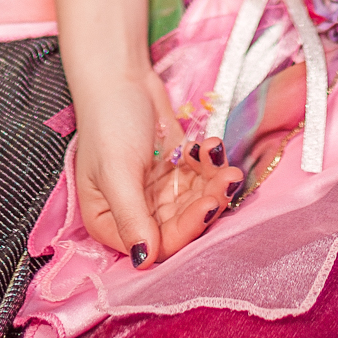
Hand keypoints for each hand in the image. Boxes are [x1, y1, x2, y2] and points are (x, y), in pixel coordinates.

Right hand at [73, 66, 241, 265]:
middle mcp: (136, 213)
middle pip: (181, 224)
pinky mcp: (176, 171)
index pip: (156, 243)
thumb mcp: (116, 172)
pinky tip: (209, 144)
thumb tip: (143, 261)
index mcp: (109, 222)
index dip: (185, 229)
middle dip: (207, 202)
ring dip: (213, 181)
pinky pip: (200, 178)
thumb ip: (131, 217)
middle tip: (229, 179)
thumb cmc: (108, 122)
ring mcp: (158, 192)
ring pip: (196, 201)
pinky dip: (209, 163)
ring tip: (222, 158)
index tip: (209, 206)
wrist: (120, 76)